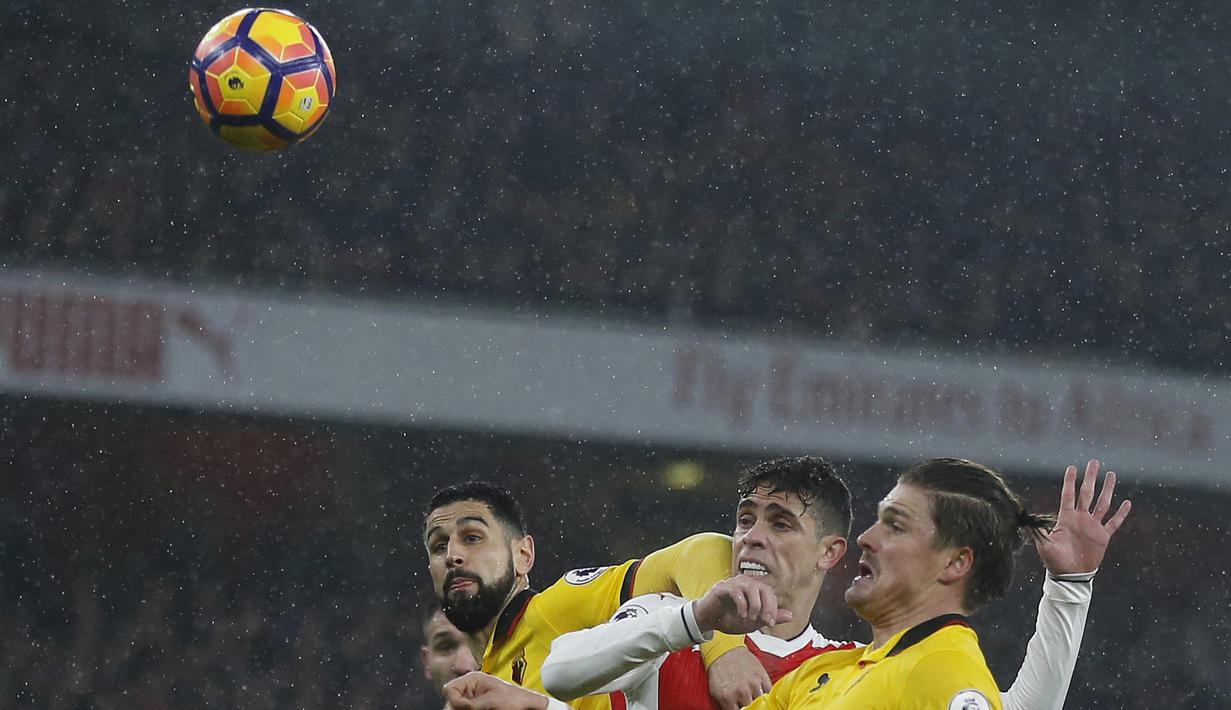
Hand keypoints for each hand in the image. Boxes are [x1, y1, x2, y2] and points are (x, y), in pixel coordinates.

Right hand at [443, 672, 548, 709]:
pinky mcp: (476, 708)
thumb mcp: (491, 700)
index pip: (450, 689)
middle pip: (451, 701)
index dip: (455, 700)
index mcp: (473, 679)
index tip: (467, 707)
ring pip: (456, 708)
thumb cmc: (514, 699)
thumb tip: (454, 706)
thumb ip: (471, 704)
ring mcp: (472, 700)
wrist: (527, 707)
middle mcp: (469, 689)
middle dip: (458, 708)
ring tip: (479, 709)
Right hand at [693, 576, 792, 634]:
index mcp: (754, 590)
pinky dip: (742, 603)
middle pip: (763, 588)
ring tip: (750, 618)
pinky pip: (735, 590)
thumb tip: (791, 615)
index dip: (773, 608)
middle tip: (764, 621)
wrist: (707, 620)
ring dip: (754, 605)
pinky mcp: (722, 587)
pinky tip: (741, 614)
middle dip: (767, 606)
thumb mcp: (753, 622)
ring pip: (751, 587)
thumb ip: (769, 617)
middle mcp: (745, 583)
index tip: (771, 623)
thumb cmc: (729, 619)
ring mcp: (733, 583)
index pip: (770, 594)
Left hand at [706, 646, 772, 709]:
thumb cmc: (719, 669)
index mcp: (727, 698)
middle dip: (749, 708)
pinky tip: (762, 695)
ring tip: (754, 700)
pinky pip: (769, 692)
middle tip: (747, 704)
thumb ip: (725, 706)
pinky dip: (767, 695)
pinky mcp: (762, 676)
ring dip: (759, 703)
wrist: (724, 650)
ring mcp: (753, 684)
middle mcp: (741, 692)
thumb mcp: (716, 692)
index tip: (741, 709)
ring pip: (762, 703)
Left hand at [1035, 460, 1131, 574]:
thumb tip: (1022, 518)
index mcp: (1066, 518)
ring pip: (1102, 503)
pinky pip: (1114, 522)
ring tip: (1111, 475)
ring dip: (1107, 489)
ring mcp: (1092, 526)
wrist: (1070, 576)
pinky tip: (1127, 503)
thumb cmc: (1054, 560)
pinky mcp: (1103, 536)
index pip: (1068, 494)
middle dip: (1091, 478)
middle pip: (1087, 493)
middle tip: (1094, 462)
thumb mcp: (1043, 544)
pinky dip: (1121, 513)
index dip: (1070, 481)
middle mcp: (1080, 518)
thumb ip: (1036, 530)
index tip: (1072, 467)